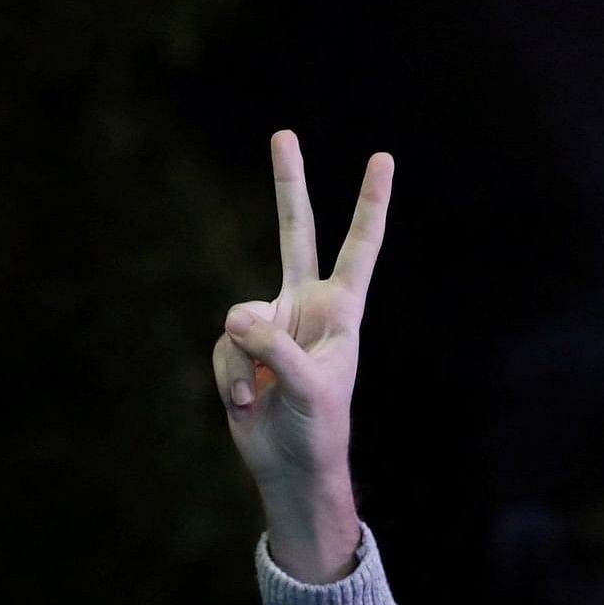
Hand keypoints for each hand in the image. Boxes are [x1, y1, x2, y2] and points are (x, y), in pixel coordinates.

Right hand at [212, 130, 392, 584]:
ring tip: (262, 399)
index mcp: (340, 311)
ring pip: (239, 318)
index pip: (359, 248)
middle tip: (282, 134)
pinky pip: (221, 347)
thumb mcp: (309, 391)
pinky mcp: (239, 348)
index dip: (370, 204)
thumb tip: (233, 316)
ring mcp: (270, 325)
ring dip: (243, 363)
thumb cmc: (318, 431)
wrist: (290, 469)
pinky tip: (247, 403)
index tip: (382, 158)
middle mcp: (305, 307)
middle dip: (288, 184)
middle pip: (295, 232)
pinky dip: (228, 379)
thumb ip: (274, 348)